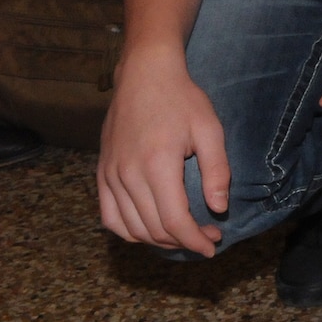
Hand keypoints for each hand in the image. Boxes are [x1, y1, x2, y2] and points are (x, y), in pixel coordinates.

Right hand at [98, 50, 229, 255]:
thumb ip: (216, 170)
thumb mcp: (210, 129)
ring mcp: (110, 176)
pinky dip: (130, 231)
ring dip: (158, 240)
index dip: (194, 240)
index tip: (213, 245)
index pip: (174, 221)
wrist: (144, 76)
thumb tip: (219, 208)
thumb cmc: (182, 99)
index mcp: (157, 164)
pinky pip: (110, 217)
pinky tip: (151, 228)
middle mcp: (128, 175)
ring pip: (131, 228)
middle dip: (183, 241)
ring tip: (184, 234)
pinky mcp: (102, 174)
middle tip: (208, 236)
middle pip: (154, 229)